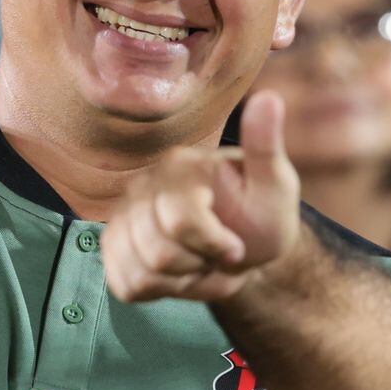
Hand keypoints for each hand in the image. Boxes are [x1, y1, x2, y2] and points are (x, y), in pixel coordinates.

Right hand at [103, 91, 301, 302]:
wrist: (247, 244)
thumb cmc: (262, 213)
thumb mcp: (275, 183)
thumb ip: (266, 146)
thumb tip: (270, 98)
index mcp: (179, 167)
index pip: (182, 220)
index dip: (215, 244)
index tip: (237, 246)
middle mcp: (142, 187)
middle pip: (159, 253)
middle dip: (199, 264)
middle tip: (218, 253)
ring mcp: (124, 218)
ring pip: (142, 274)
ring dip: (182, 281)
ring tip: (200, 262)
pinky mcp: (115, 248)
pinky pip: (127, 286)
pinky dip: (161, 291)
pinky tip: (180, 273)